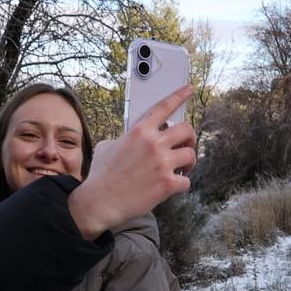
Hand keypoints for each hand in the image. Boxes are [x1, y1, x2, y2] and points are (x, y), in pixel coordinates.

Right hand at [68, 85, 196, 239]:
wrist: (99, 201)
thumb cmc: (101, 176)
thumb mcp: (108, 146)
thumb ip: (125, 138)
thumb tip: (129, 140)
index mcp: (139, 132)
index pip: (164, 107)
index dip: (179, 96)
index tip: (189, 89)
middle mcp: (153, 144)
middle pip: (187, 130)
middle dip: (190, 138)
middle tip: (186, 146)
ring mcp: (162, 164)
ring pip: (191, 155)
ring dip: (188, 163)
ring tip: (181, 169)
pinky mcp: (166, 184)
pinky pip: (187, 181)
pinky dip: (182, 184)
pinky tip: (172, 186)